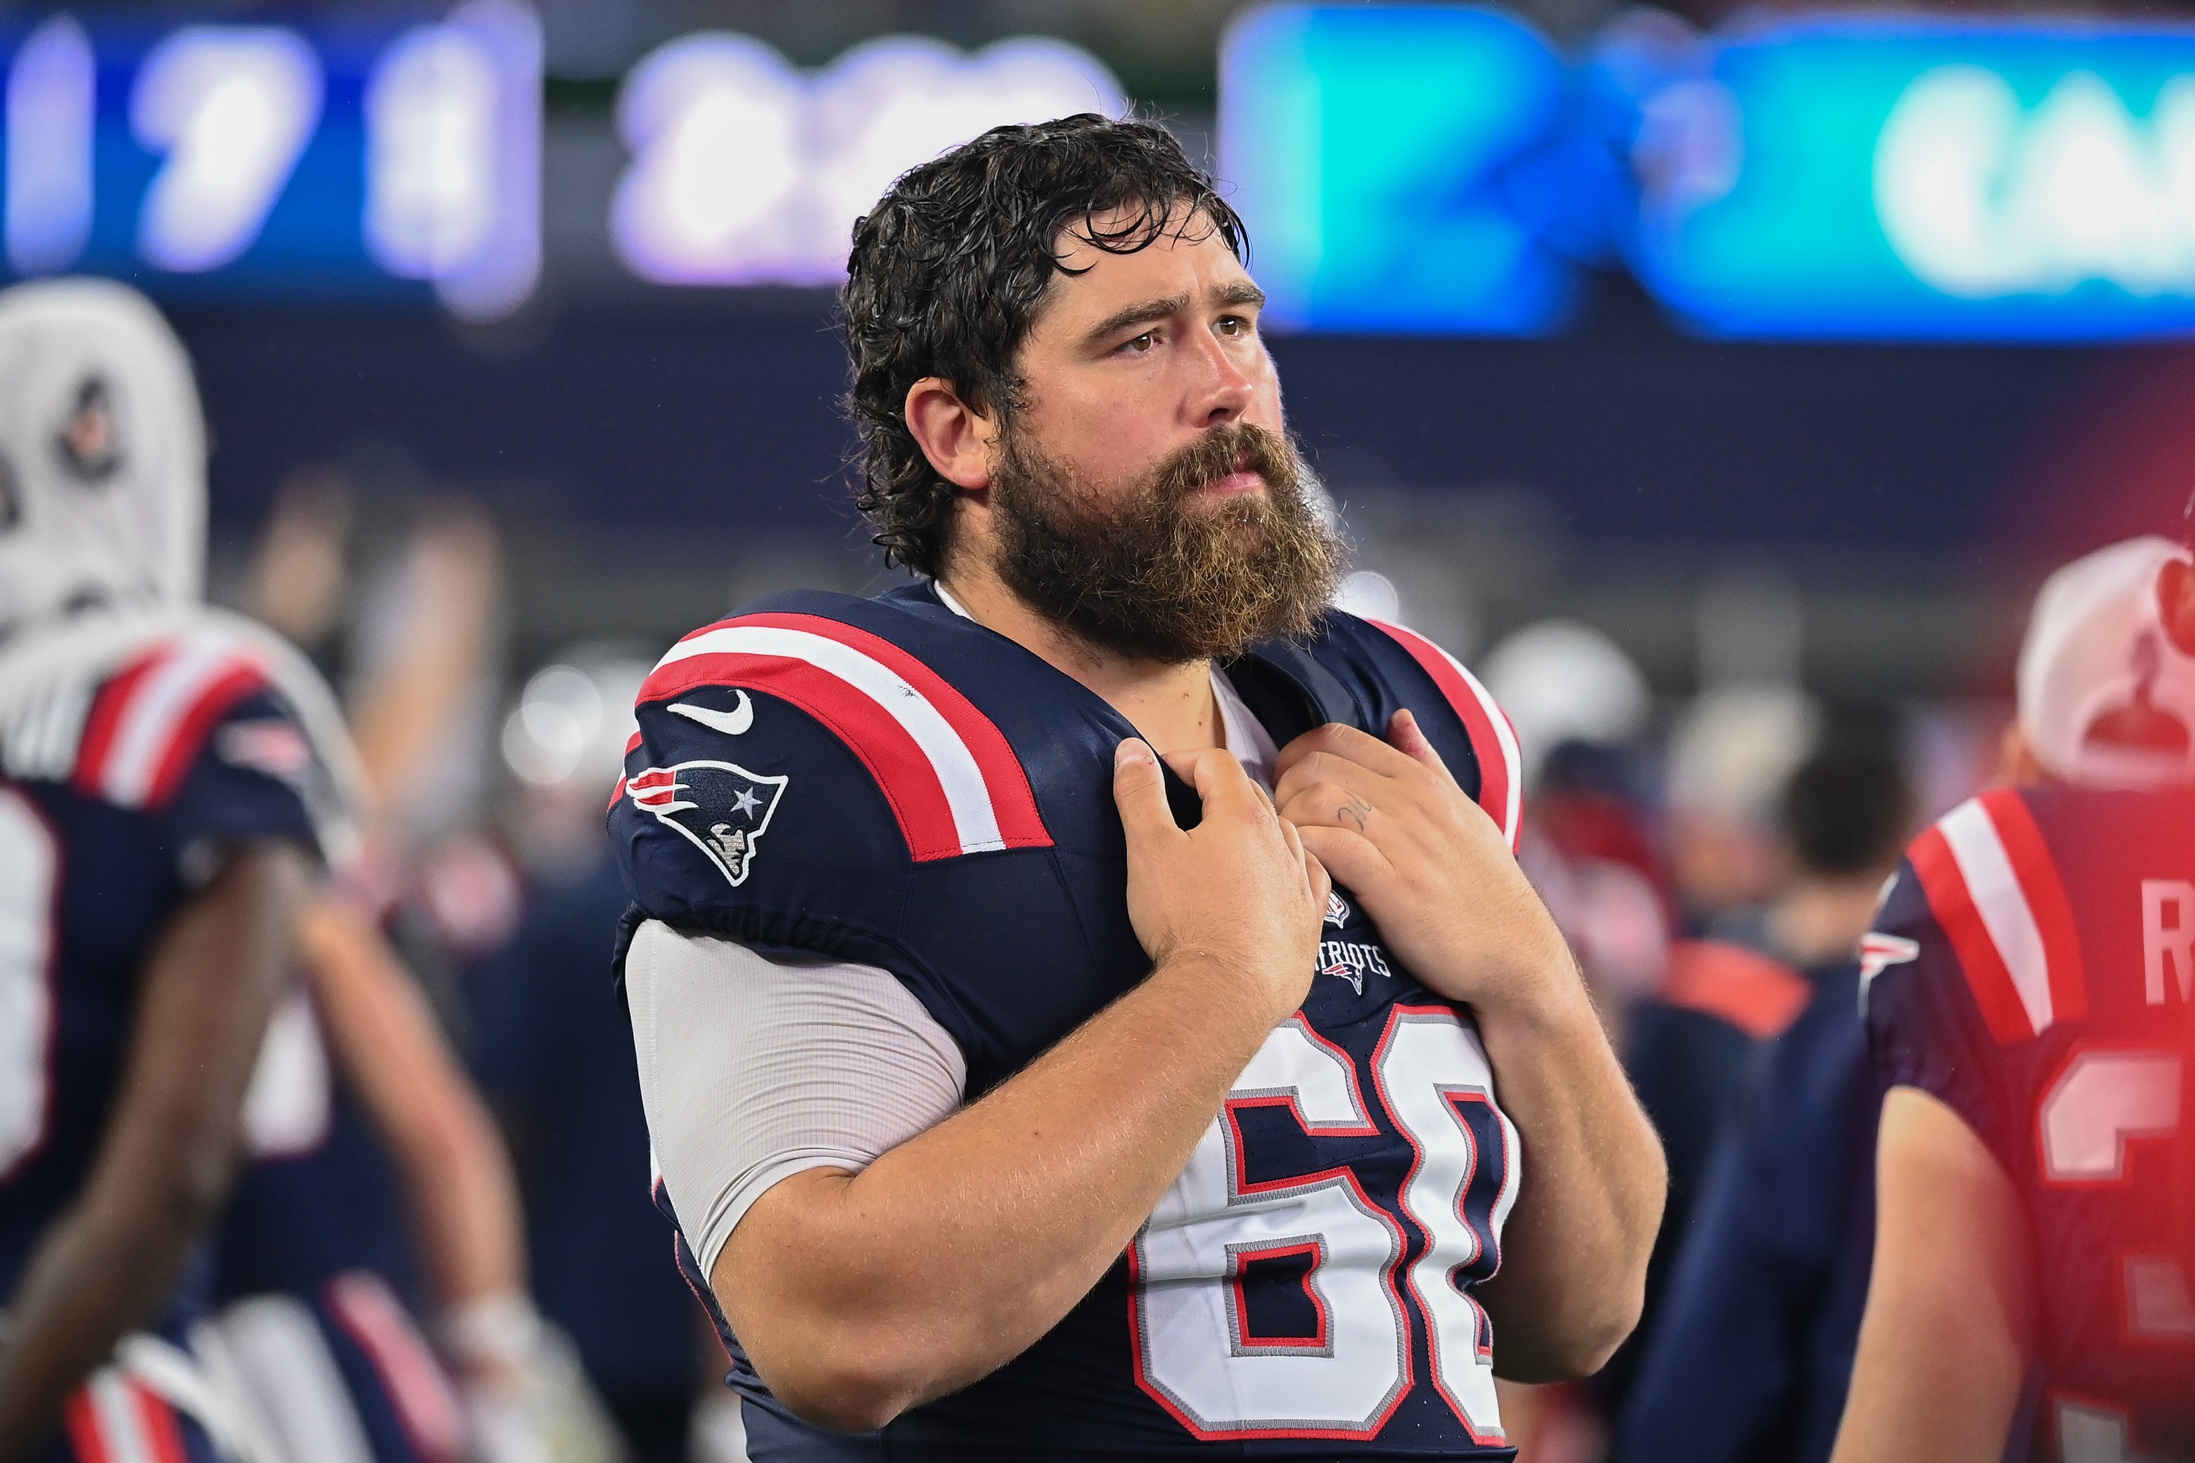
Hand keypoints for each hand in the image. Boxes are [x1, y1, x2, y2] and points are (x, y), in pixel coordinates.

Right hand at [1113, 739, 1329, 1027]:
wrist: (1225, 995)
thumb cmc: (1184, 919)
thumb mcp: (1148, 849)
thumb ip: (1140, 794)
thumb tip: (1132, 749)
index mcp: (1242, 815)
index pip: (1216, 763)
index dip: (1183, 760)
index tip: (1158, 773)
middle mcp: (1281, 840)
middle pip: (1251, 794)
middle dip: (1216, 791)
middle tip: (1183, 805)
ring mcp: (1301, 880)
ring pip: (1283, 833)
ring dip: (1255, 826)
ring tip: (1226, 841)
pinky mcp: (1310, 920)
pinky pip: (1310, 875)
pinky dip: (1291, 865)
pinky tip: (1279, 874)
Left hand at [1274, 711, 1574, 1018]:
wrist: (1516, 953)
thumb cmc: (1485, 888)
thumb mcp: (1464, 812)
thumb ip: (1427, 763)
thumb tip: (1399, 718)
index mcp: (1422, 780)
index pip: (1337, 737)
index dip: (1297, 757)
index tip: (1289, 789)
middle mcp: (1413, 801)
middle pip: (1316, 765)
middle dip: (1283, 789)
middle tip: (1282, 824)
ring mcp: (1405, 842)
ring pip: (1317, 799)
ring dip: (1289, 821)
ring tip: (1291, 850)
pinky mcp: (1396, 886)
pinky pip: (1331, 847)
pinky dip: (1306, 851)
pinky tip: (1306, 871)